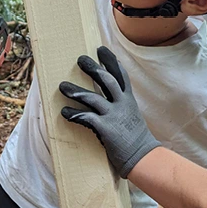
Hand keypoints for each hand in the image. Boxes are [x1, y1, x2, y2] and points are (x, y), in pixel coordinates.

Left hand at [59, 46, 159, 176]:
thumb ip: (121, 107)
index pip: (121, 76)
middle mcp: (122, 104)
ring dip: (76, 91)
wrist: (144, 158)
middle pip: (106, 80)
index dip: (111, 61)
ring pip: (92, 97)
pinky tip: (64, 112)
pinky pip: (86, 117)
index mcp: (129, 101)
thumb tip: (107, 101)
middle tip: (80, 59)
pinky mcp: (106, 128)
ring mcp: (114, 116)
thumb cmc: (136, 140)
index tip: (101, 49)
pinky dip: (74, 114)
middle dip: (93, 68)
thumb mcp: (132, 117)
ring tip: (62, 86)